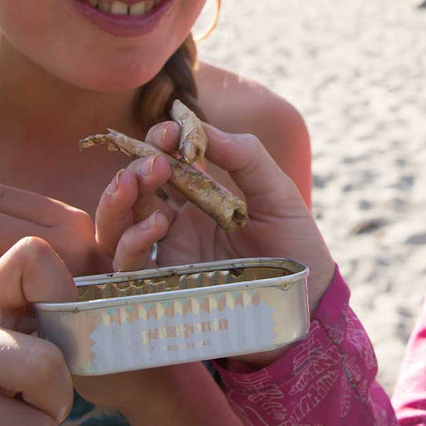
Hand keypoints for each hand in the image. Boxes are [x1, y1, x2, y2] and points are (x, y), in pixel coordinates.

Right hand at [95, 121, 334, 312]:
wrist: (307, 299)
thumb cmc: (295, 246)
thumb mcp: (277, 194)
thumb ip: (246, 158)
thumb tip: (202, 126)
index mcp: (201, 198)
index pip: (165, 162)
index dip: (160, 142)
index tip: (170, 130)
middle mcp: (178, 224)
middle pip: (134, 192)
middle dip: (135, 167)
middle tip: (154, 160)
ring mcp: (170, 254)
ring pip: (119, 225)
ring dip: (119, 200)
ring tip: (136, 181)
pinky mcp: (167, 286)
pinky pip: (131, 265)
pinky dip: (134, 241)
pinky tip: (158, 224)